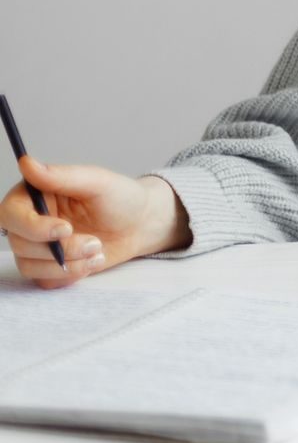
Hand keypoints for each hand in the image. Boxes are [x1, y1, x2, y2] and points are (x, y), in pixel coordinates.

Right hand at [3, 156, 185, 288]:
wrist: (140, 225)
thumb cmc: (120, 198)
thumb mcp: (97, 182)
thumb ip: (61, 176)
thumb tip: (26, 163)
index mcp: (36, 195)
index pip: (10, 213)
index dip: (32, 226)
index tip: (65, 229)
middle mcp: (31, 221)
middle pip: (18, 243)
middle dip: (59, 249)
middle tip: (95, 243)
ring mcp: (38, 246)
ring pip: (30, 265)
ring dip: (68, 264)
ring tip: (98, 251)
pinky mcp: (49, 266)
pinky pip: (45, 280)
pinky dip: (70, 275)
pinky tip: (93, 262)